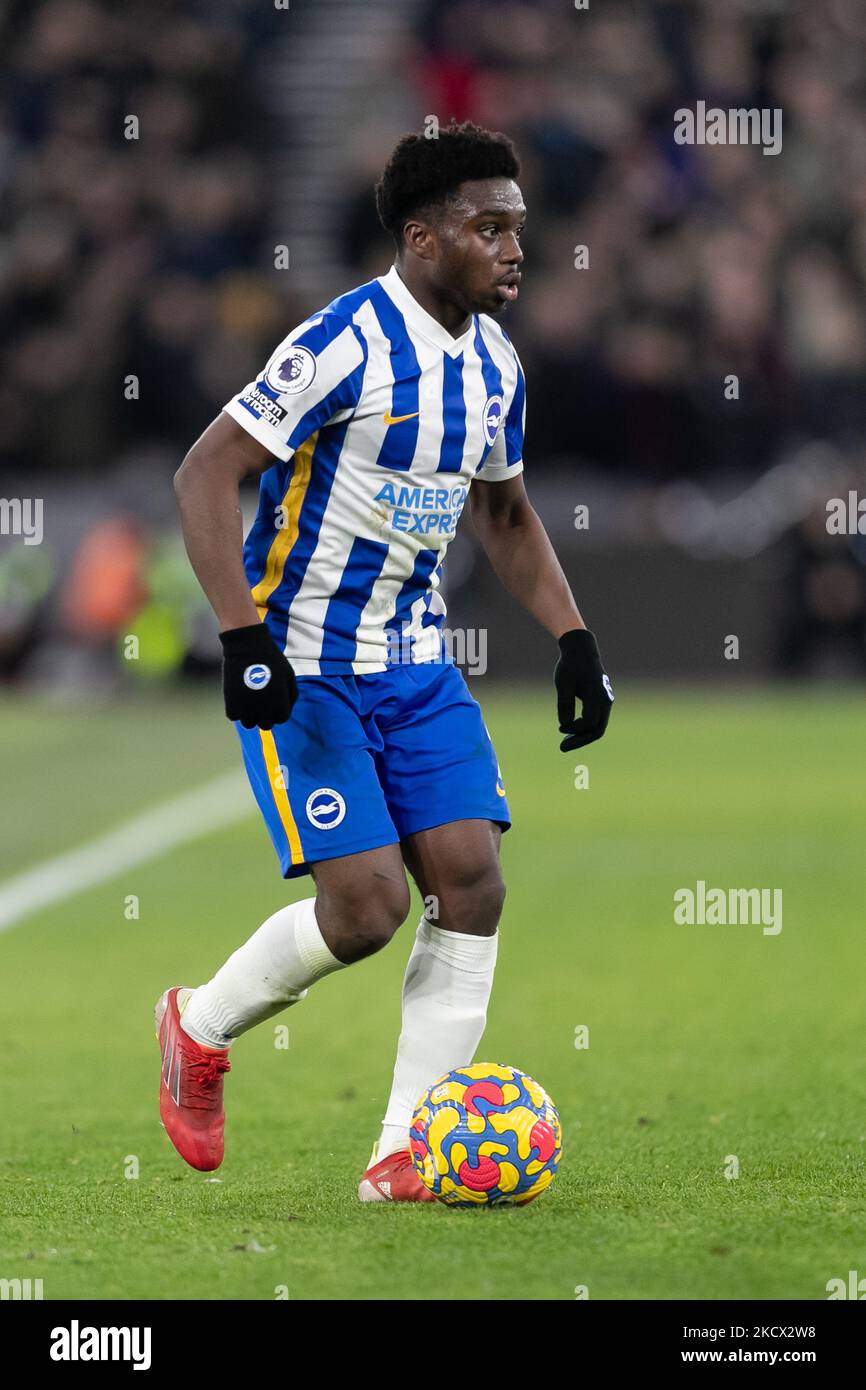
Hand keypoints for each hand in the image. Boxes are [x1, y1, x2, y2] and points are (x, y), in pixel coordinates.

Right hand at [218, 623, 297, 729]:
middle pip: (266, 725)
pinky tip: (238, 697)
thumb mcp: (288, 675)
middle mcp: (265, 710)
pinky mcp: (231, 704)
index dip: (278, 710)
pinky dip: (235, 709)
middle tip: (260, 701)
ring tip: (248, 701)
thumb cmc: (271, 659)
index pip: (282, 718)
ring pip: (249, 724)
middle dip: (265, 715)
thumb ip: (291, 695)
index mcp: (281, 703)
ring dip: (249, 715)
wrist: (248, 646)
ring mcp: (247, 708)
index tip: (273, 700)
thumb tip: (286, 710)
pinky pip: (234, 716)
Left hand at [554, 628, 613, 750]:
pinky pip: (596, 720)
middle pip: (597, 729)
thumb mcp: (563, 683)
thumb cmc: (570, 665)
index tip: (560, 729)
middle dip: (580, 740)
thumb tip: (565, 726)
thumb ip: (565, 704)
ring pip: (598, 726)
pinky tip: (571, 731)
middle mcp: (605, 700)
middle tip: (562, 748)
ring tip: (565, 742)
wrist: (581, 650)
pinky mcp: (602, 701)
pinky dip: (585, 728)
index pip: (589, 722)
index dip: (574, 730)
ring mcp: (606, 701)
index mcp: (597, 695)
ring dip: (582, 735)